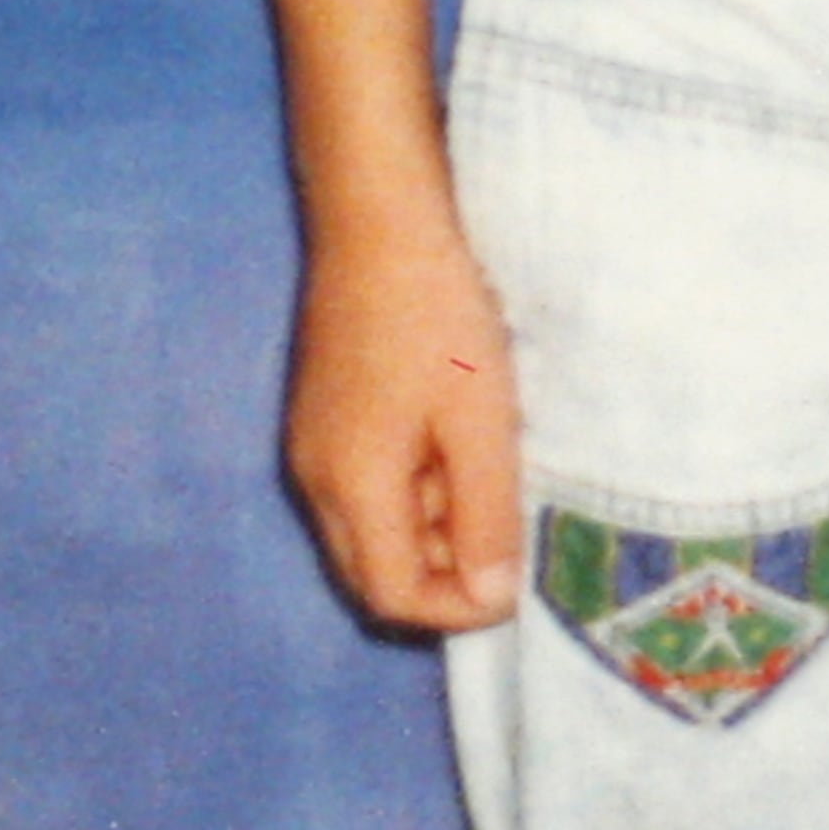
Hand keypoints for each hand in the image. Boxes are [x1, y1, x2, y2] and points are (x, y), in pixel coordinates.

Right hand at [284, 212, 521, 631]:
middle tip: (503, 523)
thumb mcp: (480, 421)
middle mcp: (315, 478)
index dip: (456, 609)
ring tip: (486, 465)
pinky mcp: (324, 415)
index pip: (392, 596)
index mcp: (350, 486)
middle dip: (442, 574)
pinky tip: (457, 435)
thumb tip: (489, 596)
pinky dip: (415, 486)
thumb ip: (484, 514)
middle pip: (373, 574)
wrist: (379, 219)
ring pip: (371, 530)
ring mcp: (313, 445)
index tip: (515, 579)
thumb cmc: (437, 316)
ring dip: (432, 526)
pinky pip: (366, 485)